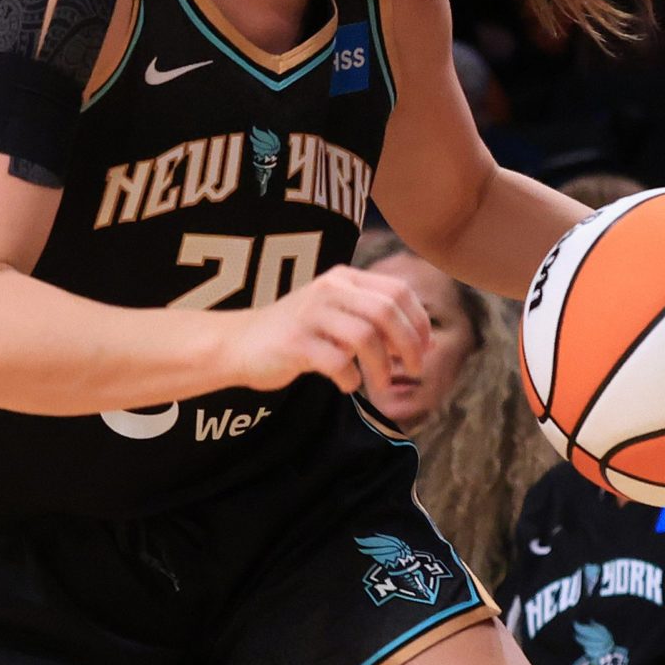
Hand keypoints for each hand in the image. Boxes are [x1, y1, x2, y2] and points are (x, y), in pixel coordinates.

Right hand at [230, 266, 430, 404]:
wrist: (240, 343)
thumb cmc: (299, 333)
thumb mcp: (338, 314)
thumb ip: (375, 320)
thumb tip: (424, 342)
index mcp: (344, 278)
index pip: (398, 291)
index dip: (419, 321)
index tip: (425, 348)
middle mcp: (329, 290)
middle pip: (386, 311)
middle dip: (409, 345)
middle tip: (414, 370)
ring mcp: (310, 315)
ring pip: (365, 337)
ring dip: (382, 367)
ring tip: (380, 385)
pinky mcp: (295, 343)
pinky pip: (337, 362)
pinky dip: (350, 378)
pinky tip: (347, 385)